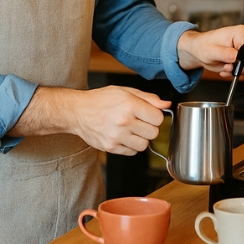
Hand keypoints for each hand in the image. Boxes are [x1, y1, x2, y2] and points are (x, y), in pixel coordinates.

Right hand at [9, 85, 170, 155]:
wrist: (77, 111)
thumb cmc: (101, 99)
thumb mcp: (125, 91)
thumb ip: (148, 98)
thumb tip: (166, 104)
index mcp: (130, 105)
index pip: (159, 118)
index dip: (155, 116)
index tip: (148, 114)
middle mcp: (124, 122)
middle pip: (154, 133)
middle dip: (149, 127)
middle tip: (139, 121)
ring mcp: (117, 137)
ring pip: (144, 145)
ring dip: (141, 138)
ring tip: (131, 130)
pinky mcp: (110, 147)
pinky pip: (132, 152)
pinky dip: (131, 146)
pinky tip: (123, 136)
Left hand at [177, 24, 243, 77]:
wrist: (198, 50)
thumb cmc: (202, 46)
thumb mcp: (211, 51)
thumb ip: (225, 54)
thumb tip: (236, 56)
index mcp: (239, 32)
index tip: (233, 62)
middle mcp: (243, 39)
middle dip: (239, 67)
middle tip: (227, 67)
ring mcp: (242, 49)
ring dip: (235, 71)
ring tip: (224, 67)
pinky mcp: (241, 57)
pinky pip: (243, 69)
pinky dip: (233, 72)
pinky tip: (224, 68)